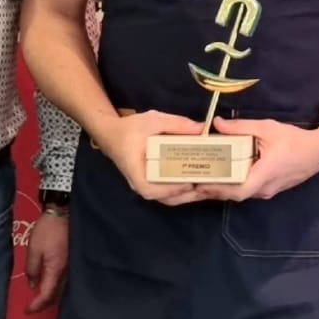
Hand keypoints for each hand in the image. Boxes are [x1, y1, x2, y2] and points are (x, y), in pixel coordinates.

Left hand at [24, 213, 68, 313]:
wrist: (64, 213)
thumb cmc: (48, 231)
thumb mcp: (33, 249)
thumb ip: (32, 269)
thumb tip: (33, 285)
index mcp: (56, 270)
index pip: (46, 295)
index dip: (36, 305)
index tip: (26, 310)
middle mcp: (67, 272)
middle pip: (57, 296)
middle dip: (44, 304)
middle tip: (32, 307)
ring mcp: (72, 267)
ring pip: (63, 289)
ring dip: (52, 297)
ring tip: (40, 299)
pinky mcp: (73, 261)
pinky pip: (66, 281)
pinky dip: (58, 288)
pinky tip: (52, 285)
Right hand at [89, 111, 206, 204]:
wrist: (112, 133)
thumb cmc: (129, 128)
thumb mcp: (152, 120)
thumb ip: (176, 124)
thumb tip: (202, 129)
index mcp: (134, 169)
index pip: (148, 190)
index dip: (169, 190)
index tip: (187, 184)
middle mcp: (139, 182)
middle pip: (162, 198)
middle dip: (185, 195)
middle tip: (207, 187)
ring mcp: (145, 184)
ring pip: (166, 197)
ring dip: (186, 195)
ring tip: (206, 188)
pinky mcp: (151, 182)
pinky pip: (166, 191)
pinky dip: (181, 190)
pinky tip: (197, 183)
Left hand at [196, 117, 318, 201]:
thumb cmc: (294, 139)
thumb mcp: (267, 128)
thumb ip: (241, 127)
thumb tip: (216, 124)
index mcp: (264, 174)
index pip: (238, 190)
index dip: (218, 189)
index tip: (200, 183)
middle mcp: (265, 188)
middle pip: (235, 194)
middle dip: (215, 190)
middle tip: (194, 181)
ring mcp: (268, 192)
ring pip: (241, 194)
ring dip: (224, 188)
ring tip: (205, 178)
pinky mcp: (270, 190)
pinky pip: (248, 190)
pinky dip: (234, 185)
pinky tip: (224, 176)